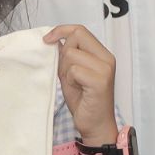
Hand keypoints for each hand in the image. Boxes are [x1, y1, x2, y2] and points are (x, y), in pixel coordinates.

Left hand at [44, 25, 119, 144]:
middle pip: (76, 36)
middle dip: (63, 53)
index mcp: (102, 54)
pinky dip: (69, 79)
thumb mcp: (71, 72)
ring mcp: (105, 69)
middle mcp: (107, 58)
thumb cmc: (84, 100)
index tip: (47, 40)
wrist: (95, 124)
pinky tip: (76, 89)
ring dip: (65, 69)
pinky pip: (74, 70)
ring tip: (73, 83)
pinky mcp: (100, 81)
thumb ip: (67, 55)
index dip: (61, 31)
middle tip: (66, 72)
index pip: (80, 30)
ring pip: (71, 54)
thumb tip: (56, 40)